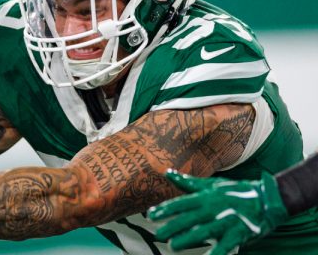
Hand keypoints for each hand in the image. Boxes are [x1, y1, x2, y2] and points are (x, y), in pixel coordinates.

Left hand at [148, 169, 288, 254]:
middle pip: (190, 218)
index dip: (166, 209)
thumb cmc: (235, 192)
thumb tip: (167, 173)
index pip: (182, 203)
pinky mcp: (239, 233)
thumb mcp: (211, 184)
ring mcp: (227, 221)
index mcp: (207, 196)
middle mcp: (215, 207)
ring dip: (189, 239)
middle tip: (157, 234)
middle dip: (173, 226)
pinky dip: (217, 252)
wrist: (268, 199)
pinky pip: (226, 245)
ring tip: (173, 246)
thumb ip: (188, 182)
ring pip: (205, 231)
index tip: (151, 215)